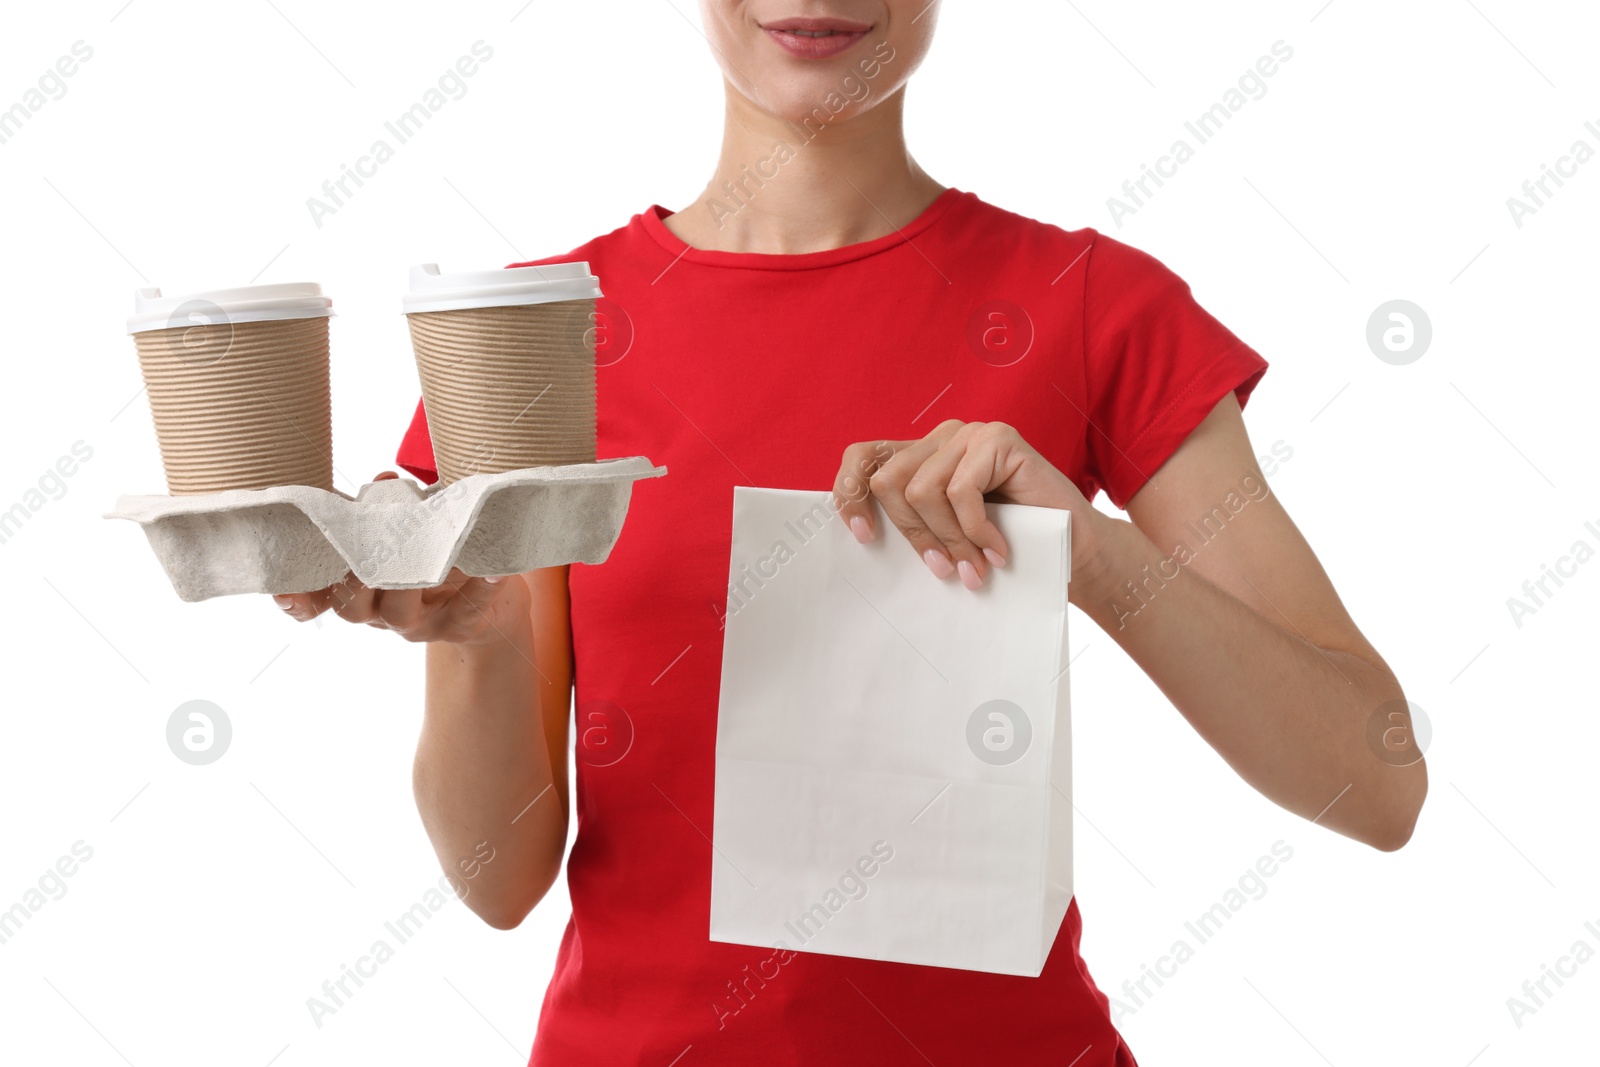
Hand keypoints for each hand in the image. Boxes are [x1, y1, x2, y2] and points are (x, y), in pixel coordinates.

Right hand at [269, 471, 530, 645]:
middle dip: (352, 580)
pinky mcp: (460, 625)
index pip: (317, 597)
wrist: (488, 605)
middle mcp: (380, 612)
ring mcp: (419, 624)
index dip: (297, 596)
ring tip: (422, 551)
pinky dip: (479, 588)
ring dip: (408, 581)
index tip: (286, 588)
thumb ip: (385, 507)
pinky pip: (467, 610)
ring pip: (400, 612)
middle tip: (362, 551)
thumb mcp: (405, 533)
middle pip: (351, 607)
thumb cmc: (434, 557)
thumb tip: (385, 478)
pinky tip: (490, 568)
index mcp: (358, 589)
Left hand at [830, 420, 1106, 591]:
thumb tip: (866, 540)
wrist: (1071, 547)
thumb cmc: (1006, 544)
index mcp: (919, 458)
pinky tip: (998, 552)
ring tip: (974, 570)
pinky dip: (976, 531)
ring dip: (950, 541)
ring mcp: (969, 434)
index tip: (865, 539)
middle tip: (944, 571)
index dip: (851, 495)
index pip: (861, 458)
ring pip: (923, 491)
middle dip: (914, 534)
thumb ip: (913, 525)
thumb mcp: (945, 535)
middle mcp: (939, 439)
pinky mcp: (998, 439)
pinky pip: (961, 492)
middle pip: (889, 482)